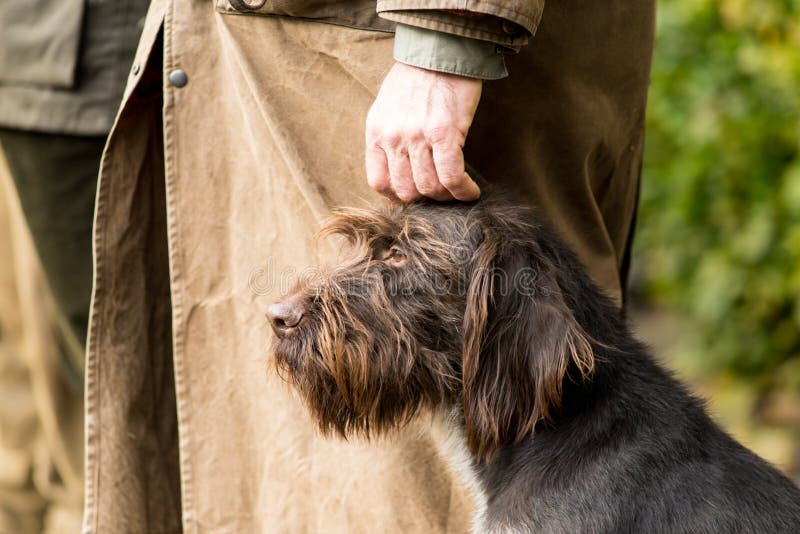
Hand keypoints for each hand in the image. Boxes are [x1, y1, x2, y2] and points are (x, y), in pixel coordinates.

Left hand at [365, 62, 481, 201]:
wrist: (440, 49)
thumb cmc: (418, 77)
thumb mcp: (389, 107)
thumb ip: (390, 137)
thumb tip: (402, 168)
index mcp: (376, 132)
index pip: (379, 182)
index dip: (397, 197)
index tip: (414, 196)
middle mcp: (392, 138)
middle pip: (406, 191)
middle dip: (426, 199)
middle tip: (442, 194)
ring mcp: (417, 137)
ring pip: (429, 188)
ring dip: (447, 197)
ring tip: (458, 191)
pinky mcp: (444, 134)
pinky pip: (451, 177)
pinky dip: (463, 191)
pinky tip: (471, 192)